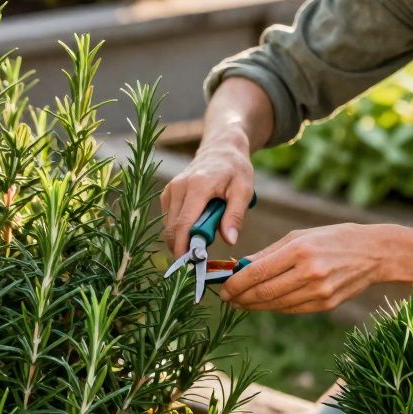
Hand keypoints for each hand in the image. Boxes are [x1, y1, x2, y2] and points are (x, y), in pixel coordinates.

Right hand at [160, 139, 255, 257]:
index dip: (183, 248)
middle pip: (171, 229)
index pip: (183, 224)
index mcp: (197, 186)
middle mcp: (178, 187)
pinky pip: (169, 219)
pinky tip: (196, 228)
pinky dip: (179, 229)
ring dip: (181, 239)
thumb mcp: (244, 190)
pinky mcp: (168, 194)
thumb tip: (229, 240)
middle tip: (198, 262)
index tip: (191, 266)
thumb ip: (236, 215)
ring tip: (202, 242)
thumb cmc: (236, 168)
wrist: (221, 148)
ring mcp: (171, 190)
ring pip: (168, 226)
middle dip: (181, 249)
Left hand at [220, 224, 390, 313]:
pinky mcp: (326, 304)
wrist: (374, 253)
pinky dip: (274, 307)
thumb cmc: (333, 238)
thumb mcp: (300, 236)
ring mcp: (319, 291)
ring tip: (241, 302)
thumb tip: (240, 266)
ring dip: (254, 306)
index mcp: (300, 250)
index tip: (224, 288)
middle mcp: (309, 272)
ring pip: (276, 305)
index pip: (258, 272)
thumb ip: (269, 253)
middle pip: (264, 292)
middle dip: (240, 298)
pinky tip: (263, 304)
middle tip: (227, 299)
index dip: (236, 284)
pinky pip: (292, 309)